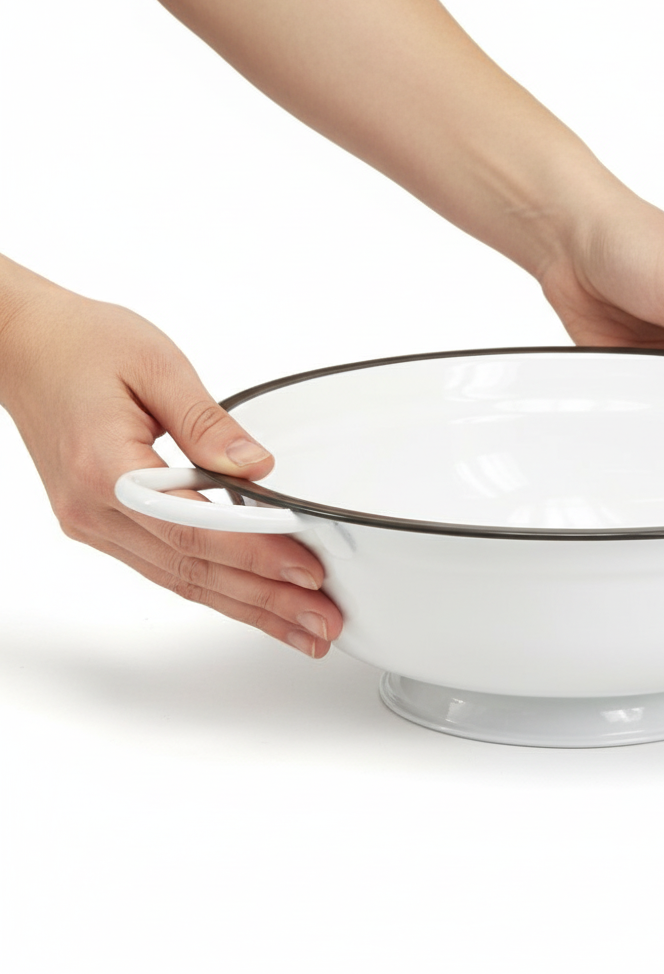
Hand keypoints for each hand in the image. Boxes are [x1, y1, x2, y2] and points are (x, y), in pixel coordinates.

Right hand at [0, 257, 341, 656]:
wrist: (22, 346)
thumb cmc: (82, 344)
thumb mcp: (155, 364)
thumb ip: (207, 421)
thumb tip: (259, 467)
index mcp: (105, 468)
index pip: (195, 528)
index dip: (257, 554)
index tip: (309, 572)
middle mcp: (95, 509)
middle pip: (194, 569)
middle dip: (266, 602)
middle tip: (324, 624)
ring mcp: (95, 524)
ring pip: (182, 579)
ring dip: (247, 608)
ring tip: (303, 629)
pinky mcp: (103, 524)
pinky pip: (167, 567)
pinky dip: (216, 588)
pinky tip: (253, 603)